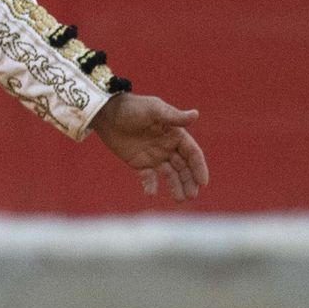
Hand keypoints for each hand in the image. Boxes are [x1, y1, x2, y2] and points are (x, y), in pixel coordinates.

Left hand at [89, 93, 209, 201]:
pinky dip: (151, 185)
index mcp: (176, 134)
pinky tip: (150, 193)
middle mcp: (168, 147)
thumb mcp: (154, 110)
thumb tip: (196, 115)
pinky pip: (148, 177)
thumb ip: (173, 116)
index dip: (199, 167)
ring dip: (176, 187)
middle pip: (184, 167)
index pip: (192, 154)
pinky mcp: (139, 163)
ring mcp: (154, 156)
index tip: (202, 182)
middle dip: (189, 181)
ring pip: (170, 175)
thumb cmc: (132, 107)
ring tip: (179, 200)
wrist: (106, 113)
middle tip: (191, 196)